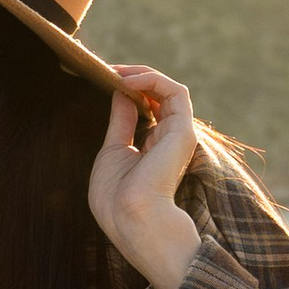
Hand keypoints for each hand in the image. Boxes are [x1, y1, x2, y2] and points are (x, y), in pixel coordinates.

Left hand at [88, 65, 203, 288]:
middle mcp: (169, 140)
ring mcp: (178, 134)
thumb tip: (120, 94)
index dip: (128, 91)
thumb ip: (121, 122)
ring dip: (142, 74)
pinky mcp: (183, 130)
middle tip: (109, 70)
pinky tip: (127, 81)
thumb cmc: (116, 198)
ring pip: (169, 89)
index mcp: (153, 149)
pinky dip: (152, 79)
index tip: (105, 80)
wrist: (131, 219)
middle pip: (158, 96)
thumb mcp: (112, 151)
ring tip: (117, 72)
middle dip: (134, 78)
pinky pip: (175, 90)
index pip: (147, 109)